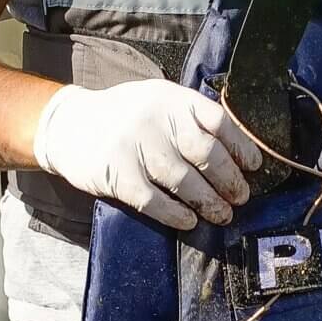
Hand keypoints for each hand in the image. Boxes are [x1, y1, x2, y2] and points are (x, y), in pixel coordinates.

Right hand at [31, 80, 263, 229]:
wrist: (67, 126)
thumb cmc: (124, 118)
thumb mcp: (157, 102)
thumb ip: (189, 117)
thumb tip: (236, 152)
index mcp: (171, 98)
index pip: (217, 120)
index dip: (241, 146)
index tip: (254, 166)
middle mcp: (155, 118)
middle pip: (205, 154)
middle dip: (229, 180)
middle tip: (240, 197)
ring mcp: (135, 146)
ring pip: (184, 181)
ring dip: (208, 202)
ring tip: (221, 214)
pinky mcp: (118, 174)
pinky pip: (155, 201)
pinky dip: (176, 215)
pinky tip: (188, 221)